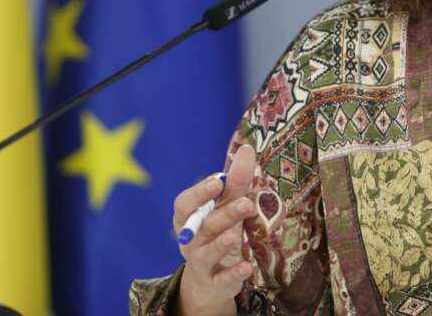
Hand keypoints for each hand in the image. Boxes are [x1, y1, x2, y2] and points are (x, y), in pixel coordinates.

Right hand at [173, 144, 257, 315]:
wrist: (212, 279)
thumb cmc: (219, 232)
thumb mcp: (227, 207)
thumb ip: (236, 182)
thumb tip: (246, 148)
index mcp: (189, 218)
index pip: (185, 204)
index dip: (199, 193)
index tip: (218, 181)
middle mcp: (190, 240)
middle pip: (203, 226)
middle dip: (223, 214)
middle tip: (246, 203)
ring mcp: (200, 263)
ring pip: (207, 253)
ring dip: (221, 244)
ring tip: (236, 238)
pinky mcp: (214, 283)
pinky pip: (221, 280)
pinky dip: (233, 274)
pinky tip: (247, 267)